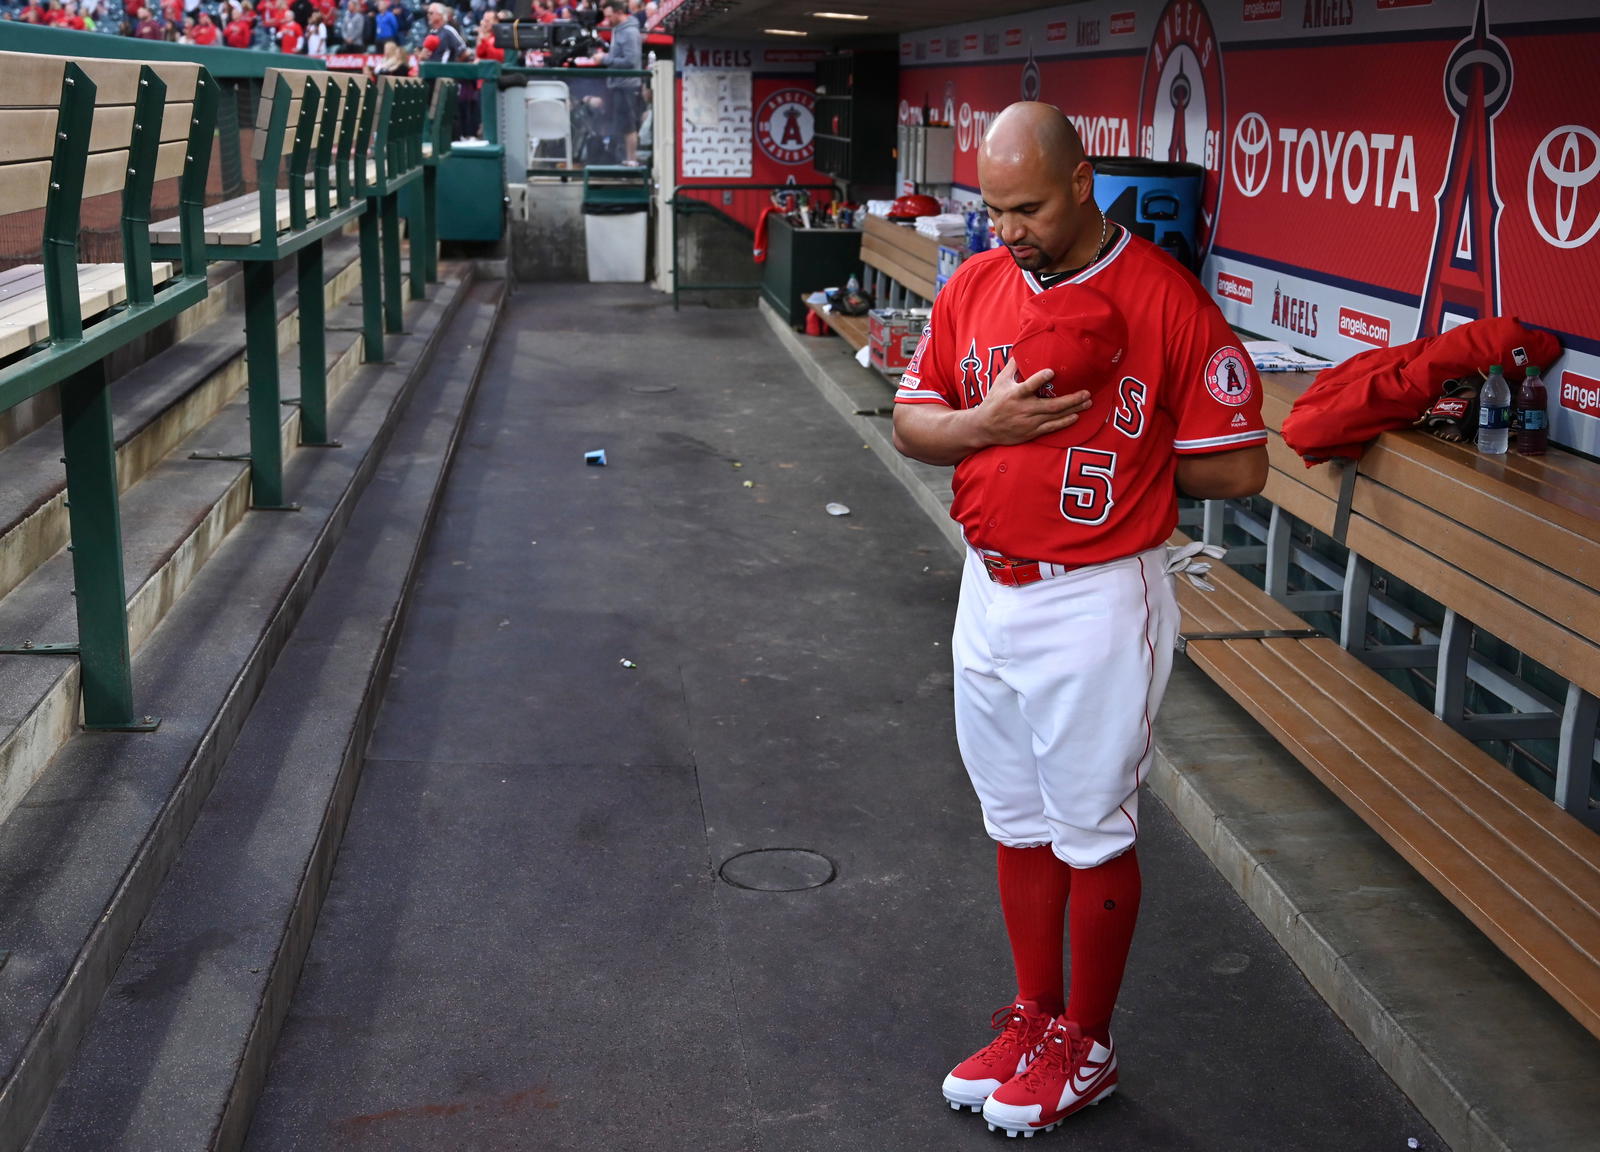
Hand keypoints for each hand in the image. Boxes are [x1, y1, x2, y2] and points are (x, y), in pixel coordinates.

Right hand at [973, 358, 1092, 445]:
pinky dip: (1064, 422)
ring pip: (1055, 416)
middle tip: (1086, 392)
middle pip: (1051, 405)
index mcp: (1015, 394)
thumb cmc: (993, 401)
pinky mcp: (1031, 432)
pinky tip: (1076, 416)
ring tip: (1087, 402)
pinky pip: (1051, 427)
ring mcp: (1029, 422)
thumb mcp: (1000, 381)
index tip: (1052, 371)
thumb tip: (1020, 348)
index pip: (1029, 385)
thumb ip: (1012, 366)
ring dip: (1073, 409)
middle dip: (1071, 399)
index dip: (1040, 378)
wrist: (984, 428)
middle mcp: (1024, 409)